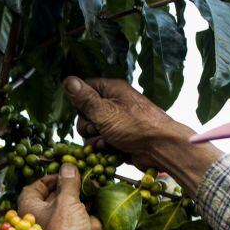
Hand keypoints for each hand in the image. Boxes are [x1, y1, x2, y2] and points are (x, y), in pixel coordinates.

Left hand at [18, 163, 102, 229]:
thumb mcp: (67, 200)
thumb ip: (68, 182)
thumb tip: (68, 166)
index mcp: (30, 209)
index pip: (33, 189)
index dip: (47, 179)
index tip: (63, 173)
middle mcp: (42, 220)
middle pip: (55, 199)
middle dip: (71, 190)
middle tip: (84, 180)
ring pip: (72, 212)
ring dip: (84, 205)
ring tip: (95, 192)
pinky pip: (82, 226)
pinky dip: (89, 224)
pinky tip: (93, 224)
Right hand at [64, 76, 222, 191]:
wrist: (161, 148)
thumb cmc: (136, 127)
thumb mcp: (105, 111)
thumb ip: (84, 98)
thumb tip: (67, 80)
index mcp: (112, 90)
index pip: (85, 88)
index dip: (80, 102)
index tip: (84, 111)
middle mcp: (114, 103)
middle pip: (85, 112)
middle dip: (87, 125)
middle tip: (98, 129)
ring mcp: (117, 121)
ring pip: (92, 130)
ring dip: (94, 138)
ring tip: (106, 141)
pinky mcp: (120, 137)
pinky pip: (102, 141)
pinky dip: (103, 147)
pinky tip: (111, 149)